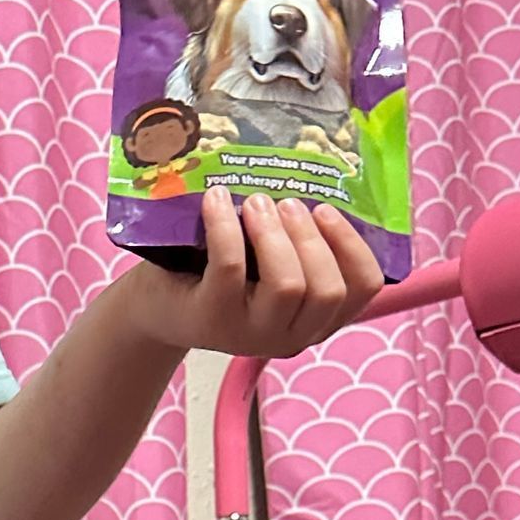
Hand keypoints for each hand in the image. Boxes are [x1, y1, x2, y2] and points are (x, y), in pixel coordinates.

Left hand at [120, 185, 385, 358]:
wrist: (156, 307)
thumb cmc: (220, 276)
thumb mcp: (268, 266)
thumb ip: (300, 246)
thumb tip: (322, 182)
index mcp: (315, 321)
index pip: (362, 290)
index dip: (353, 246)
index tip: (327, 209)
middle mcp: (288, 336)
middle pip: (327, 289)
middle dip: (311, 237)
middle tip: (286, 202)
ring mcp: (249, 333)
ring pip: (287, 284)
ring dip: (275, 234)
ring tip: (256, 201)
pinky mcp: (210, 318)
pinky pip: (231, 266)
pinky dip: (225, 226)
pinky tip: (215, 199)